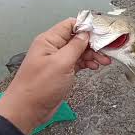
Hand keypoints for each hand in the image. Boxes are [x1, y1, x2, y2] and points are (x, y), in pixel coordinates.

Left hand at [0, 18, 110, 134]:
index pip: (70, 25)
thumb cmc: (39, 86)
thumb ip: (75, 46)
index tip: (100, 33)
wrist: (28, 110)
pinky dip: (87, 63)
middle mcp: (53, 48)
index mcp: (49, 40)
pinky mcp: (62, 71)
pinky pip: (77, 62)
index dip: (85, 27)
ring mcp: (58, 60)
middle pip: (77, 39)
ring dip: (92, 55)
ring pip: (79, 51)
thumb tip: (85, 34)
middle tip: (106, 50)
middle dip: (92, 44)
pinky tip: (94, 66)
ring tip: (104, 61)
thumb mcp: (61, 63)